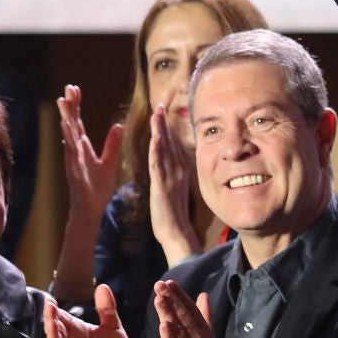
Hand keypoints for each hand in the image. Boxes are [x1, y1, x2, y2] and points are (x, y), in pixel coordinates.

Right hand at [44, 287, 132, 337]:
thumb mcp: (113, 327)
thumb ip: (107, 309)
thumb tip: (103, 286)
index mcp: (78, 330)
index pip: (62, 318)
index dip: (54, 310)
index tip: (49, 300)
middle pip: (56, 330)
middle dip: (51, 319)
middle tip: (49, 307)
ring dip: (53, 337)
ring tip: (52, 325)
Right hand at [58, 83, 125, 224]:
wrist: (90, 209)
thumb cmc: (97, 188)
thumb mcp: (109, 163)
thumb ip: (112, 144)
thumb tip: (119, 126)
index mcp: (82, 147)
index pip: (78, 122)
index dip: (76, 105)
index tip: (75, 88)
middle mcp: (75, 150)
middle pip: (71, 123)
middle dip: (70, 105)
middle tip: (69, 87)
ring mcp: (73, 159)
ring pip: (69, 135)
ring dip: (67, 118)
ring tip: (64, 101)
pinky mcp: (74, 169)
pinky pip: (72, 152)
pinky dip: (70, 140)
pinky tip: (68, 128)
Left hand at [148, 108, 200, 262]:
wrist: (176, 233)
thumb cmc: (174, 217)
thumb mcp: (174, 191)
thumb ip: (173, 177)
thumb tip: (172, 168)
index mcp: (180, 171)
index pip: (173, 145)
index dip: (167, 128)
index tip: (162, 113)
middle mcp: (179, 171)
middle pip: (170, 142)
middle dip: (164, 123)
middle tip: (160, 105)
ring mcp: (171, 177)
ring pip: (165, 149)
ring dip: (160, 130)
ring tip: (157, 113)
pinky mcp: (162, 186)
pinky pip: (159, 164)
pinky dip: (157, 149)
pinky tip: (156, 137)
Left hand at [154, 279, 225, 337]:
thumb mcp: (208, 336)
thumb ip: (205, 315)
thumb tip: (204, 294)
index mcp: (203, 330)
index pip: (191, 309)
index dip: (180, 295)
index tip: (170, 282)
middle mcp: (198, 337)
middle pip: (183, 315)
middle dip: (172, 298)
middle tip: (160, 284)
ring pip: (178, 328)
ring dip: (169, 312)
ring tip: (159, 298)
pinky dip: (169, 337)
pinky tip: (163, 326)